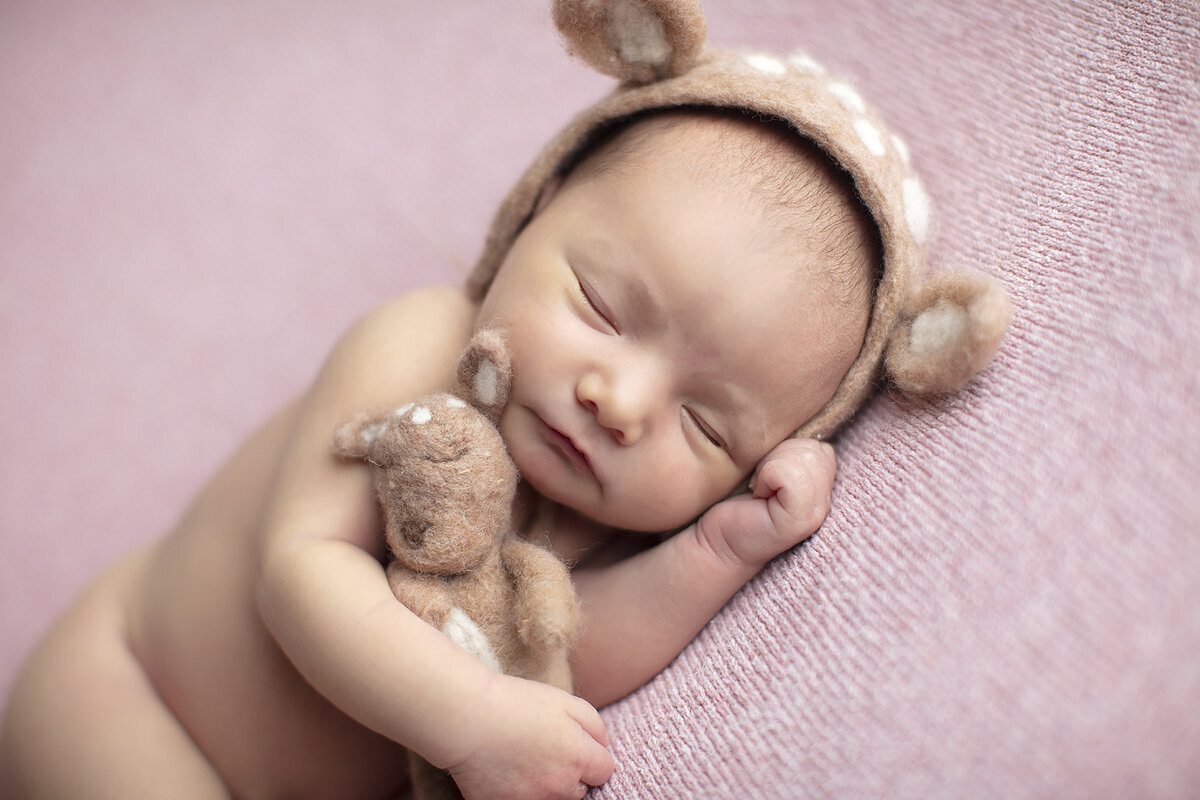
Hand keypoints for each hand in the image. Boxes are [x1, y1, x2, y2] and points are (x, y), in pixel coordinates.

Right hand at [445, 673, 613, 799]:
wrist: (466, 718)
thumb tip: (604, 745)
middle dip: (570, 774)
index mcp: (579, 757)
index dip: (592, 756)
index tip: (574, 745)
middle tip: (545, 750)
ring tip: (526, 760)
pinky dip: (520, 793)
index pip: (605, 771)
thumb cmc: (515, 703)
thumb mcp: (564, 701)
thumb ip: (594, 725)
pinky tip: (507, 771)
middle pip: (580, 790)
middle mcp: (560, 786)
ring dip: (547, 786)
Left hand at [695, 439, 835, 567]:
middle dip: (780, 454)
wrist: (717, 538)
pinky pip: (789, 474)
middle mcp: (826, 498)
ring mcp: (816, 512)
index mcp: (822, 480)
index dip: (787, 446)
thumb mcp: (769, 460)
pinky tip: (757, 494)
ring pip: (806, 456)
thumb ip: (792, 443)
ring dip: (771, 465)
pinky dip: (767, 476)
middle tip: (762, 480)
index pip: (821, 440)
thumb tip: (800, 425)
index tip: (769, 469)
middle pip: (814, 446)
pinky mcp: (800, 521)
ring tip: (760, 487)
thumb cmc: (738, 494)